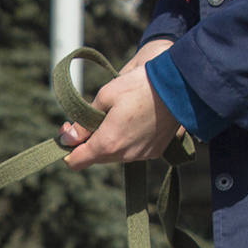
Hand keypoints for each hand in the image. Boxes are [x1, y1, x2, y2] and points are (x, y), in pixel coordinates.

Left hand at [61, 39, 183, 170]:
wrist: (180, 85)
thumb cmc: (139, 86)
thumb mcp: (105, 96)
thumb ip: (83, 122)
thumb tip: (67, 140)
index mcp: (107, 143)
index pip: (76, 162)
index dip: (68, 149)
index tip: (70, 132)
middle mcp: (124, 155)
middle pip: (95, 157)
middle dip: (89, 141)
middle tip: (90, 118)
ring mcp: (141, 155)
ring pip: (114, 154)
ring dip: (109, 140)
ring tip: (118, 116)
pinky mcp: (154, 151)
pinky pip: (133, 151)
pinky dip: (128, 140)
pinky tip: (135, 121)